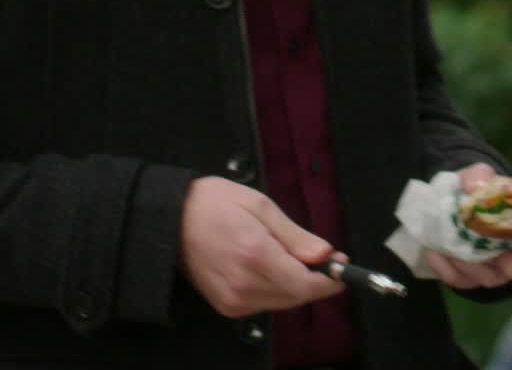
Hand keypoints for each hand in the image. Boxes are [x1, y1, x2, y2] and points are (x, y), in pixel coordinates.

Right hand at [180, 176, 345, 317]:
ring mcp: (234, 300)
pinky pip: (265, 304)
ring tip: (288, 255)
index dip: (330, 279)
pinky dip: (275, 289)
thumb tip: (325, 254)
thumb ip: (295, 235)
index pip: (305, 284)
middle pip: (297, 296)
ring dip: (296, 284)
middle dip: (315, 279)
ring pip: (283, 301)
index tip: (341, 266)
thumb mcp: (260, 205)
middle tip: (322, 257)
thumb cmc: (213, 204)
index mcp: (255, 255)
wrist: (170, 220)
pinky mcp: (226, 307)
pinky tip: (268, 267)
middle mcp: (244, 285)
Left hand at [424, 163, 511, 288]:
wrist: (453, 205)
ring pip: (497, 279)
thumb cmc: (478, 190)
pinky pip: (466, 282)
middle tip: (500, 260)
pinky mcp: (476, 276)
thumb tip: (478, 186)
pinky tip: (435, 254)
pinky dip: (450, 271)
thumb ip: (479, 175)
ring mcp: (502, 267)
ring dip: (476, 269)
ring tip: (454, 250)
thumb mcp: (477, 175)